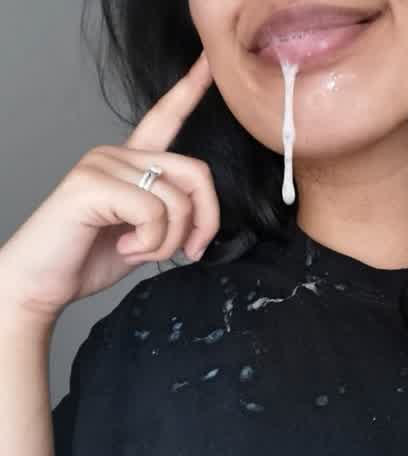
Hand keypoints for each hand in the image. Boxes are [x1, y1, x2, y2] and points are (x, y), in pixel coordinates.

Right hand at [0, 51, 218, 323]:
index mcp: (131, 163)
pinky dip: (150, 242)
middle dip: (204, 222)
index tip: (208, 63)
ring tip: (138, 249)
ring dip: (168, 241)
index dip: (189, 91)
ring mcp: (103, 164)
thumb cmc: (89, 257)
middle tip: (188, 251)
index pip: (165, 119)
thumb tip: (202, 224)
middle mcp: (118, 154)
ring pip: (177, 200)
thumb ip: (171, 219)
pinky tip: (124, 246)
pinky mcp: (92, 183)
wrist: (43, 282)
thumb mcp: (146, 236)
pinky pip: (153, 211)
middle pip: (196, 173)